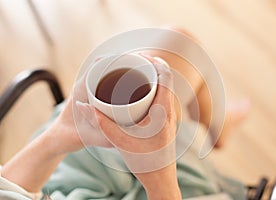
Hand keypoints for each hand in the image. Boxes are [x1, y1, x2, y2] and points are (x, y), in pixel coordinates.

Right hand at [77, 55, 180, 198]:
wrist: (160, 180)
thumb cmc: (145, 163)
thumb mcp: (120, 141)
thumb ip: (101, 123)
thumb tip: (84, 106)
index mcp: (163, 112)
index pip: (166, 78)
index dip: (157, 62)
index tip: (144, 55)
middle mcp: (170, 112)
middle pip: (166, 80)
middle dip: (153, 67)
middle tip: (137, 61)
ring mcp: (170, 118)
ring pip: (166, 90)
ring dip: (155, 78)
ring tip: (139, 72)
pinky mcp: (167, 123)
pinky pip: (164, 99)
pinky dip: (155, 89)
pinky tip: (142, 92)